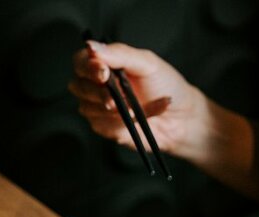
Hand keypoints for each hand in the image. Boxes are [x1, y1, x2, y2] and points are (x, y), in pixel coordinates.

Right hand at [69, 41, 203, 156]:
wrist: (180, 116)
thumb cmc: (164, 84)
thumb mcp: (146, 63)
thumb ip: (119, 54)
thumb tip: (90, 47)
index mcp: (103, 64)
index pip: (80, 62)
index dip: (88, 68)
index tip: (104, 74)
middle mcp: (94, 85)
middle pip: (78, 86)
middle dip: (100, 92)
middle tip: (122, 97)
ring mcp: (96, 107)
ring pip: (89, 108)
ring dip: (117, 108)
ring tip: (139, 106)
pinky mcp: (104, 127)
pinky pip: (103, 125)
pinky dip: (125, 121)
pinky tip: (140, 117)